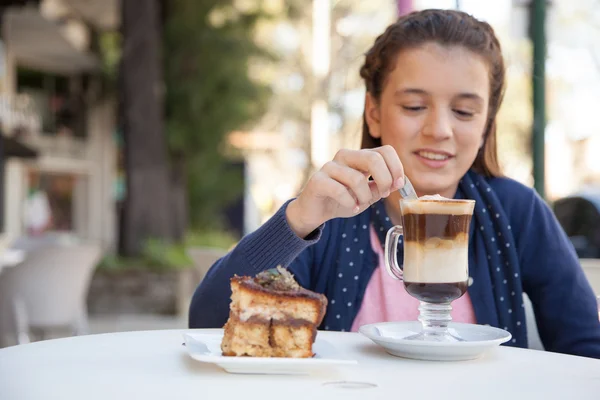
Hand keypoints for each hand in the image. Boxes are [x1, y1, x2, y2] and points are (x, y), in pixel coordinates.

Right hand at [286, 146, 404, 237]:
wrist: (316, 210)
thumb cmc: (343, 200)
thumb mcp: (368, 195)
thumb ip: (381, 187)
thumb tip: (397, 182)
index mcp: (360, 157)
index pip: (385, 150)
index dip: (396, 167)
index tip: (399, 185)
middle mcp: (345, 156)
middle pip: (373, 158)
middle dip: (384, 180)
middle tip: (382, 195)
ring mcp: (330, 167)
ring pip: (357, 179)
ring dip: (364, 197)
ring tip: (360, 205)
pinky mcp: (318, 180)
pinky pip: (340, 190)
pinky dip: (350, 203)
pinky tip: (351, 208)